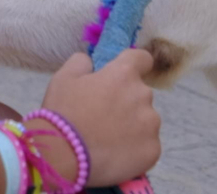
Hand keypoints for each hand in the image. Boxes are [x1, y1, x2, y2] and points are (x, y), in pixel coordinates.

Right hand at [37, 50, 160, 185]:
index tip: (123, 78)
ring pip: (146, 121)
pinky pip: (147, 145)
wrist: (64, 156)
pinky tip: (116, 154)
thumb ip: (81, 62)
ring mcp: (150, 124)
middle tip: (104, 117)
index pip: (142, 59)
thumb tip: (91, 62)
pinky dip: (135, 149)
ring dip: (133, 126)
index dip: (133, 66)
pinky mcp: (153, 150)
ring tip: (109, 140)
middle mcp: (143, 95)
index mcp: (124, 74)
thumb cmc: (63, 113)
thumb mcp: (63, 78)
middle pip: (141, 94)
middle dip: (126, 102)